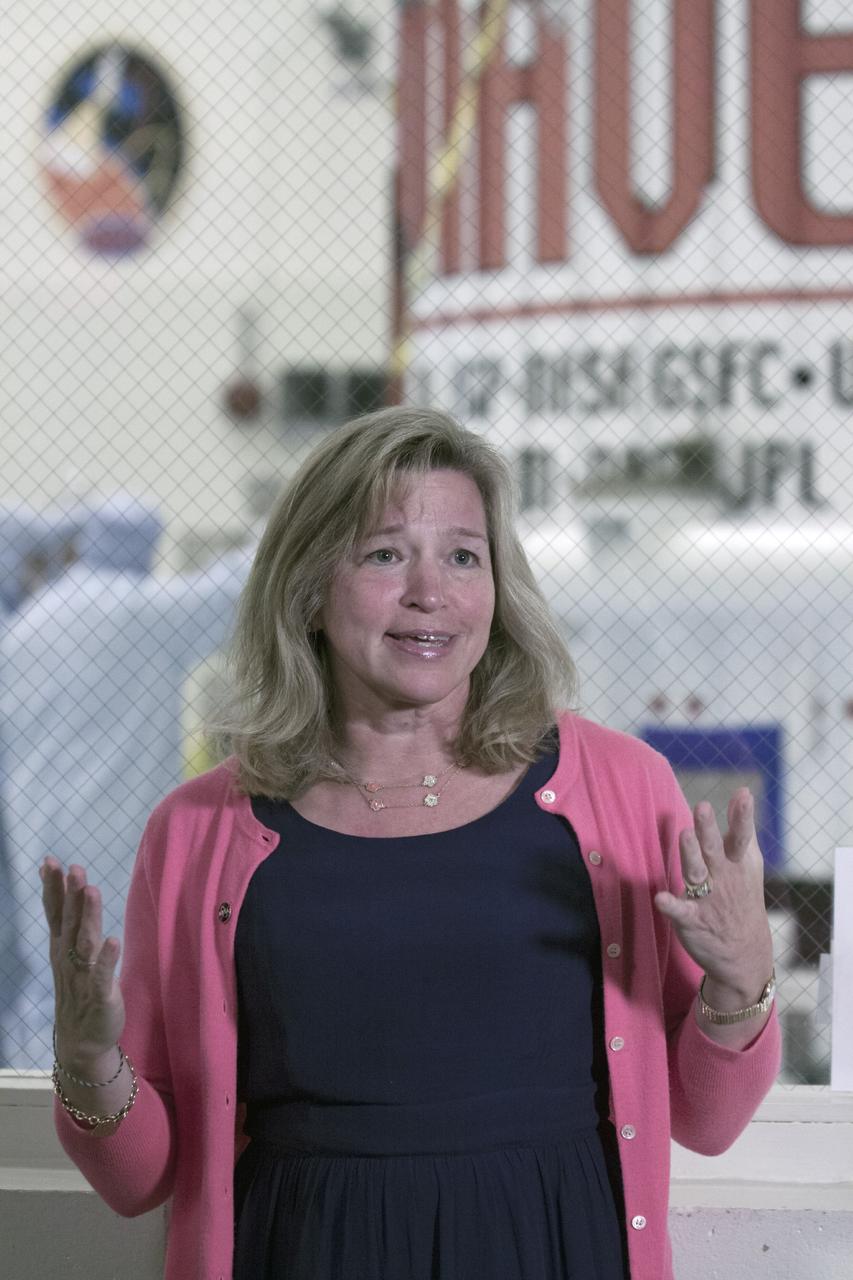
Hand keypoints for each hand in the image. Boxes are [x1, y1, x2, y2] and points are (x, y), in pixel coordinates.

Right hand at [41, 857, 125, 1066]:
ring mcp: (83, 977)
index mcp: (61, 948)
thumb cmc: (78, 991)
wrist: (82, 1042)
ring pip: (85, 942)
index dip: (53, 888)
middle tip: (74, 868)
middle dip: (71, 895)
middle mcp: (68, 959)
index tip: (50, 861)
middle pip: (70, 922)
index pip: (55, 913)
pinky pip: (103, 974)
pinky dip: (107, 958)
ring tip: (92, 892)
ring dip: (89, 917)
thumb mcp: (69, 954)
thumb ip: (70, 923)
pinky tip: (112, 940)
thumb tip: (70, 887)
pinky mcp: (100, 995)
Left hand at [654, 789, 773, 998]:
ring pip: (697, 874)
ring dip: (690, 855)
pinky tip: (661, 898)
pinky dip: (671, 905)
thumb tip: (743, 792)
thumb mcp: (747, 863)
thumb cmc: (742, 897)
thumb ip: (741, 828)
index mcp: (738, 864)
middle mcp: (724, 879)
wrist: (745, 954)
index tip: (743, 794)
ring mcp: (709, 900)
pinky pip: (681, 911)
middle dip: (708, 830)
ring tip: (684, 835)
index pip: (741, 837)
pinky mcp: (692, 920)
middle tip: (702, 807)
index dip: (743, 816)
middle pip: (714, 850)